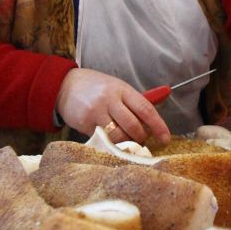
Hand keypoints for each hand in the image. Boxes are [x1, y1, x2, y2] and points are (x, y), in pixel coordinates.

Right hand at [55, 68, 170, 143]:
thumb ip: (134, 102)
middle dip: (141, 138)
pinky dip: (111, 143)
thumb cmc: (96, 88)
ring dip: (127, 143)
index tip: (165, 138)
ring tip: (127, 142)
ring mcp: (96, 112)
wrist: (65, 86)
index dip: (158, 126)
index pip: (145, 109)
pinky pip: (103, 139)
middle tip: (142, 141)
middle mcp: (110, 100)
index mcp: (122, 89)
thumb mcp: (117, 88)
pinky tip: (111, 141)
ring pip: (118, 136)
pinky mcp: (85, 124)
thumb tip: (154, 121)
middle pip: (133, 126)